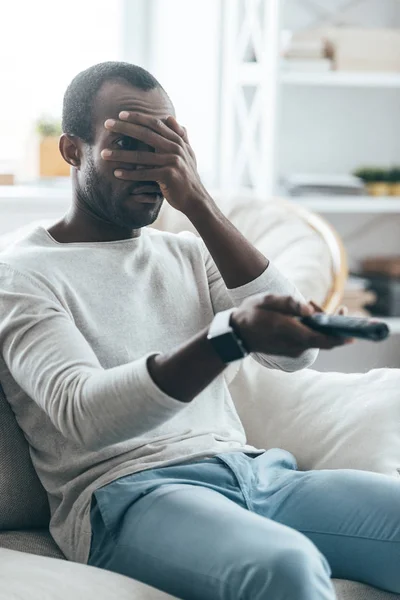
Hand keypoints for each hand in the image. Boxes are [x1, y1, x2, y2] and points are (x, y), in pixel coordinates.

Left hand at [102, 112, 209, 213]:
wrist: (195, 198)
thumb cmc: (188, 175)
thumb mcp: (187, 152)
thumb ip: (179, 135)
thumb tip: (170, 117)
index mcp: (177, 140)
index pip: (155, 124)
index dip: (137, 118)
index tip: (120, 114)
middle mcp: (175, 148)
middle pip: (146, 135)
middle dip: (124, 128)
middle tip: (106, 125)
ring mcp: (172, 161)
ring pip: (142, 156)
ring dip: (121, 154)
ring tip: (104, 154)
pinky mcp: (168, 176)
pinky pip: (145, 174)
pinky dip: (130, 174)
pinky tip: (116, 173)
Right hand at [231, 294, 352, 357]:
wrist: (238, 334)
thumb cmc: (252, 313)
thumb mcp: (267, 300)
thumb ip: (288, 303)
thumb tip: (309, 309)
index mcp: (288, 330)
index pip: (321, 337)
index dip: (340, 334)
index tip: (352, 327)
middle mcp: (294, 345)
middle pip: (326, 341)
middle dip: (335, 325)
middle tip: (334, 307)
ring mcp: (295, 350)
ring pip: (319, 339)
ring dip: (322, 324)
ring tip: (310, 305)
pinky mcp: (294, 350)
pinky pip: (312, 340)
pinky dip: (315, 328)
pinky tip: (305, 315)